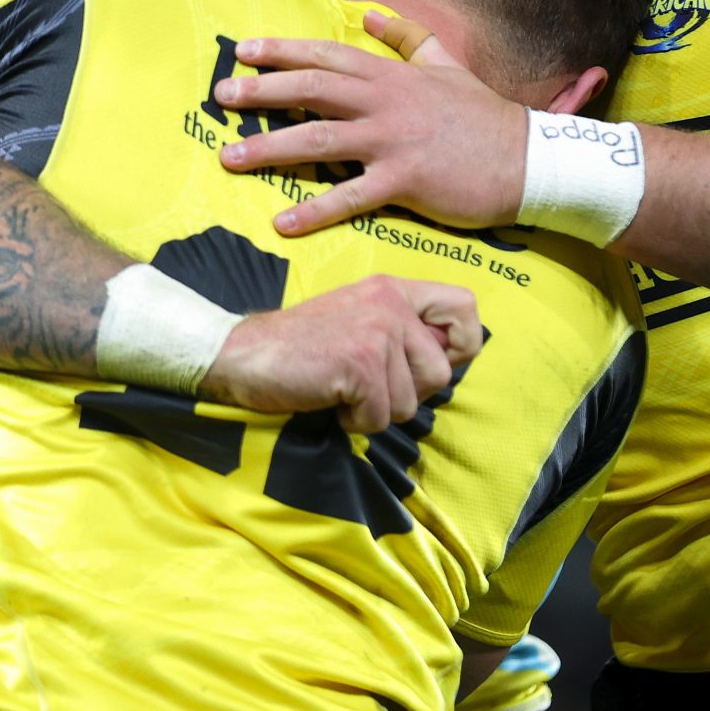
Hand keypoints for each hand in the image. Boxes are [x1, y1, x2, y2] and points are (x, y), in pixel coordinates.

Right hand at [200, 275, 481, 433]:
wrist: (244, 354)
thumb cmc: (303, 347)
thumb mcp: (360, 319)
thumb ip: (403, 330)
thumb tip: (451, 361)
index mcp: (394, 289)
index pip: (465, 308)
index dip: (459, 346)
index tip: (424, 364)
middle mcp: (391, 303)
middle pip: (441, 373)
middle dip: (407, 394)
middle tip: (367, 385)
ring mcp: (376, 331)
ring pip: (410, 402)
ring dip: (376, 411)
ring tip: (343, 389)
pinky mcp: (360, 362)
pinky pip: (380, 417)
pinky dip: (354, 421)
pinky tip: (330, 398)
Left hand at [213, 14, 524, 235]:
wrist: (527, 159)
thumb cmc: (485, 115)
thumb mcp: (446, 65)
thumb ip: (407, 37)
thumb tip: (371, 12)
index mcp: (391, 74)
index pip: (326, 55)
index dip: (282, 51)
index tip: (244, 51)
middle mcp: (384, 102)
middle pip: (311, 89)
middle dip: (261, 92)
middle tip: (221, 96)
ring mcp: (392, 141)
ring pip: (319, 139)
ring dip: (269, 148)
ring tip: (229, 158)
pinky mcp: (404, 181)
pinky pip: (350, 197)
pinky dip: (314, 210)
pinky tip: (283, 222)